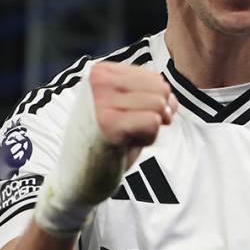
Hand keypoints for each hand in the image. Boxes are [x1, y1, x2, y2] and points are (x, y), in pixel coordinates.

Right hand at [34, 62, 176, 236]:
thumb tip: (172, 101)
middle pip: (161, 89)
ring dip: (149, 129)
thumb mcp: (128, 109)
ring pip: (159, 106)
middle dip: (153, 115)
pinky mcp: (109, 124)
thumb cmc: (105, 141)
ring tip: (123, 137)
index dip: (150, 105)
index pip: (155, 78)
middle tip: (126, 130)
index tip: (124, 118)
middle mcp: (98, 80)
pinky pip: (154, 122)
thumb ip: (152, 97)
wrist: (77, 177)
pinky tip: (124, 145)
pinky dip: (147, 139)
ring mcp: (101, 101)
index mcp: (101, 72)